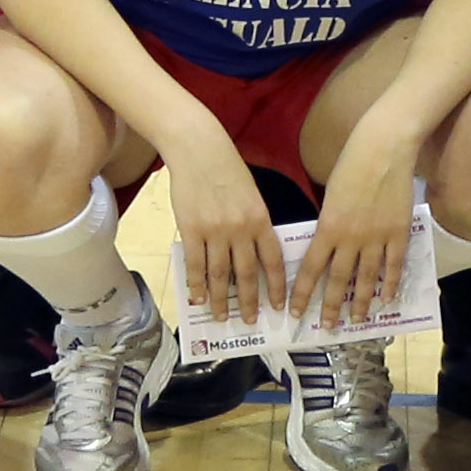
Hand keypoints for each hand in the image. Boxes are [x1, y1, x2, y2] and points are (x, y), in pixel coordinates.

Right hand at [163, 135, 287, 333]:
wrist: (199, 151)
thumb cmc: (228, 170)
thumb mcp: (252, 196)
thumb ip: (255, 224)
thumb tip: (254, 255)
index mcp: (261, 220)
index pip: (273, 261)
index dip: (276, 287)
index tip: (279, 306)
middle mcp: (241, 229)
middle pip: (246, 274)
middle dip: (249, 301)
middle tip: (250, 320)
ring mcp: (215, 231)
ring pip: (219, 275)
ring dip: (220, 299)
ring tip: (221, 315)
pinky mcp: (191, 230)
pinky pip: (195, 264)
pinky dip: (196, 284)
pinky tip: (198, 298)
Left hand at [301, 127, 424, 332]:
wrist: (383, 149)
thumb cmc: (351, 165)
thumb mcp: (330, 196)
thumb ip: (329, 224)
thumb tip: (327, 247)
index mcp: (327, 227)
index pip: (310, 269)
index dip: (303, 293)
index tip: (295, 311)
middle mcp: (350, 237)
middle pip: (338, 280)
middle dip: (331, 306)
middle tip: (327, 327)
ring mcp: (376, 237)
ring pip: (366, 278)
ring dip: (360, 302)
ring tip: (356, 320)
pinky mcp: (398, 233)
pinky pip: (394, 266)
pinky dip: (390, 284)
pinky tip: (386, 299)